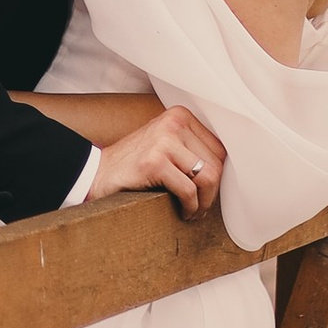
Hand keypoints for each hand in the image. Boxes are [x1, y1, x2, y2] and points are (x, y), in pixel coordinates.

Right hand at [88, 106, 226, 220]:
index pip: (219, 149)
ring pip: (206, 177)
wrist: (96, 173)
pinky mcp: (154, 162)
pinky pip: (188, 190)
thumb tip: (230, 171)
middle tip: (201, 207)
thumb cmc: (136, 165)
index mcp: (180, 115)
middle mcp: (173, 122)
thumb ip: (193, 150)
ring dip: (204, 202)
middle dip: (212, 192)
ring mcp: (163, 141)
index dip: (218, 176)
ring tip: (193, 211)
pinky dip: (190, 207)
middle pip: (215, 164)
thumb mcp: (166, 146)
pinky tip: (182, 212)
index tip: (207, 192)